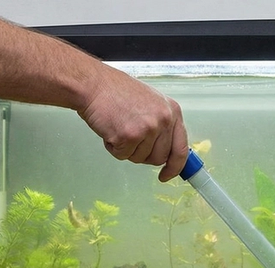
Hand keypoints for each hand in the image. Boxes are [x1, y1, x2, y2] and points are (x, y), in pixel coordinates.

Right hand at [77, 67, 188, 181]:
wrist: (94, 85)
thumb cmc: (117, 91)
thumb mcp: (151, 103)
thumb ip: (162, 125)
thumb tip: (166, 150)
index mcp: (172, 111)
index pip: (181, 148)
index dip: (175, 167)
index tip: (167, 175)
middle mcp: (164, 120)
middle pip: (160, 158)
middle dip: (144, 155)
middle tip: (131, 139)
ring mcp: (148, 129)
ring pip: (140, 158)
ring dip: (127, 149)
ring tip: (119, 127)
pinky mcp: (130, 136)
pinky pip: (123, 155)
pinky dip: (113, 147)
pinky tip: (110, 129)